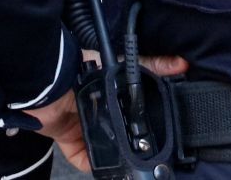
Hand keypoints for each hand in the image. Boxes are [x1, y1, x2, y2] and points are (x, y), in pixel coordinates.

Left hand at [23, 55, 189, 173]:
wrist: (49, 86)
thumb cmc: (83, 70)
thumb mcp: (122, 65)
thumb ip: (151, 65)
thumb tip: (181, 63)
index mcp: (109, 96)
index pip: (130, 111)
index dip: (142, 119)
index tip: (158, 127)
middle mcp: (98, 114)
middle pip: (119, 133)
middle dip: (129, 140)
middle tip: (146, 148)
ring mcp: (84, 130)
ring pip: (105, 150)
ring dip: (115, 154)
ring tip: (133, 160)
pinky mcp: (72, 144)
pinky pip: (87, 160)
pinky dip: (97, 165)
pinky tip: (109, 166)